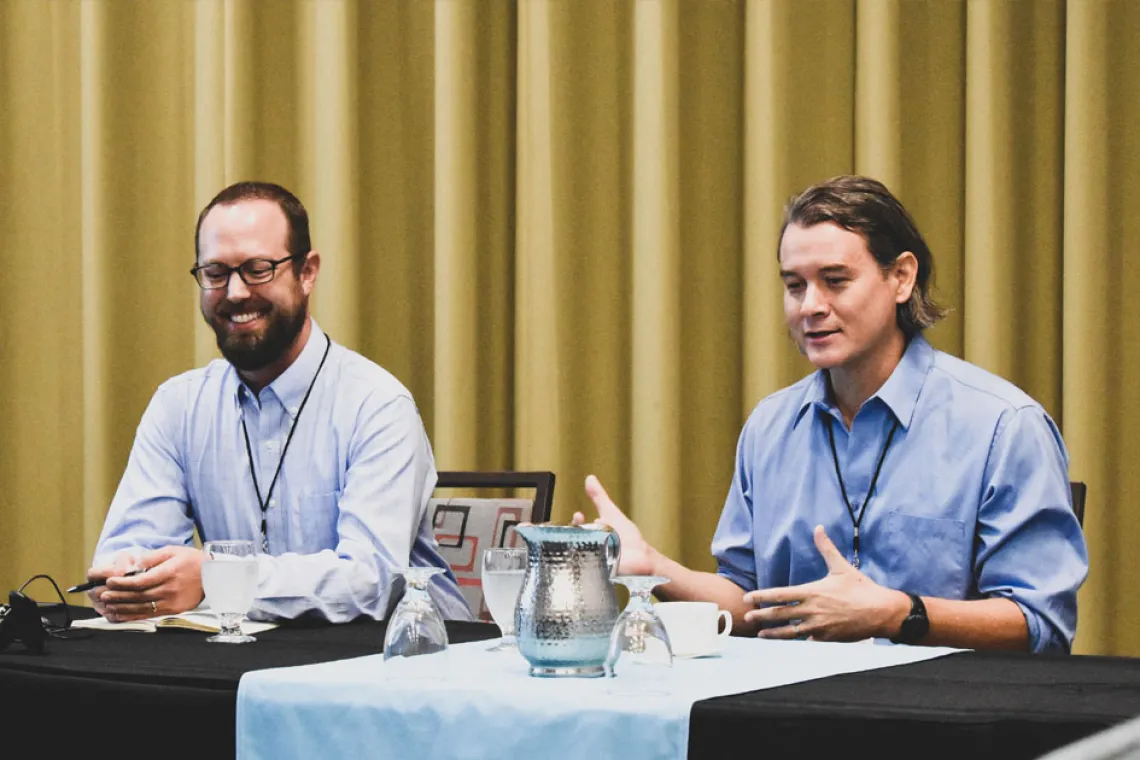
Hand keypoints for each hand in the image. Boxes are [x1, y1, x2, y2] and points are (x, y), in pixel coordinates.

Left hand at [97, 546, 204, 621]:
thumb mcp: (172, 551)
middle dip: (118, 595)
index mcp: (169, 573)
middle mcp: (169, 589)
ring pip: (142, 607)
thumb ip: (151, 558)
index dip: (123, 582)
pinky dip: (133, 616)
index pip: (141, 581)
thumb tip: (133, 564)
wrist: (213, 576)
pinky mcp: (173, 610)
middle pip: (139, 595)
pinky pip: (149, 615)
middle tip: (103, 595)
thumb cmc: (192, 561)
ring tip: (108, 605)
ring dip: (122, 607)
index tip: (110, 581)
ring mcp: (171, 602)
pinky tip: (121, 615)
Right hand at [572, 475, 657, 575]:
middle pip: (572, 541)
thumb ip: (599, 497)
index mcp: (589, 534)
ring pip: (575, 555)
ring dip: (580, 550)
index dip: (574, 521)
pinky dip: (584, 566)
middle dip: (574, 536)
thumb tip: (590, 479)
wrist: (642, 561)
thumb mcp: (611, 513)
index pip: (573, 527)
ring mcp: (589, 562)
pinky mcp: (593, 574)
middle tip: (581, 531)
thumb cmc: (629, 539)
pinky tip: (592, 559)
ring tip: (591, 545)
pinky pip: (582, 571)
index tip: (579, 515)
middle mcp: (586, 548)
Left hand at [743, 526, 908, 641]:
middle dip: (762, 616)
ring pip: (790, 632)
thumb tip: (818, 528)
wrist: (882, 612)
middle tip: (747, 617)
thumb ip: (826, 548)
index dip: (762, 597)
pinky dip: (795, 643)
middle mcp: (813, 610)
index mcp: (813, 592)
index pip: (781, 594)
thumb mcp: (842, 567)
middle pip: (781, 614)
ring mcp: (819, 627)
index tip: (748, 598)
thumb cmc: (861, 588)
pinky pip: (807, 642)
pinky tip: (785, 645)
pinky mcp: (827, 639)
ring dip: (774, 633)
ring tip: (761, 634)